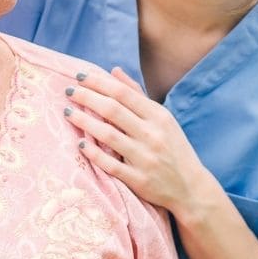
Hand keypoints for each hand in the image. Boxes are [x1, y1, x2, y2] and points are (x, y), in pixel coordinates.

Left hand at [63, 68, 216, 219]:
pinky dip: (94, 153)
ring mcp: (145, 158)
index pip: (123, 93)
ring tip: (67, 113)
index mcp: (158, 116)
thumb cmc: (173, 147)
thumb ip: (137, 94)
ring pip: (109, 135)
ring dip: (85, 122)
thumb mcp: (162, 118)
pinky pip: (111, 165)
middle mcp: (152, 134)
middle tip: (68, 91)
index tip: (79, 76)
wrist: (190, 188)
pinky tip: (80, 144)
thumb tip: (114, 70)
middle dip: (87, 97)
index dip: (99, 82)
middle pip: (113, 110)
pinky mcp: (139, 180)